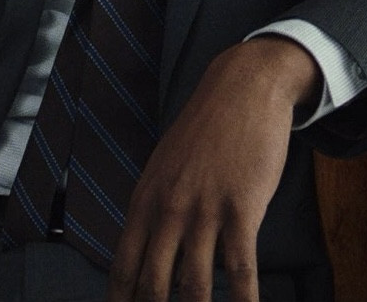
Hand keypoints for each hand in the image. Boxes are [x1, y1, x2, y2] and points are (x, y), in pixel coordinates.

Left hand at [108, 37, 321, 301]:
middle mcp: (167, 211)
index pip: (122, 270)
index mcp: (144, 201)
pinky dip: (243, 300)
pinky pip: (241, 268)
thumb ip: (156, 208)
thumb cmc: (207, 128)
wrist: (243, 87)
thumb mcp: (165, 166)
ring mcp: (204, 211)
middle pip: (153, 286)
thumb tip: (153, 249)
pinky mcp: (242, 209)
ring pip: (194, 286)